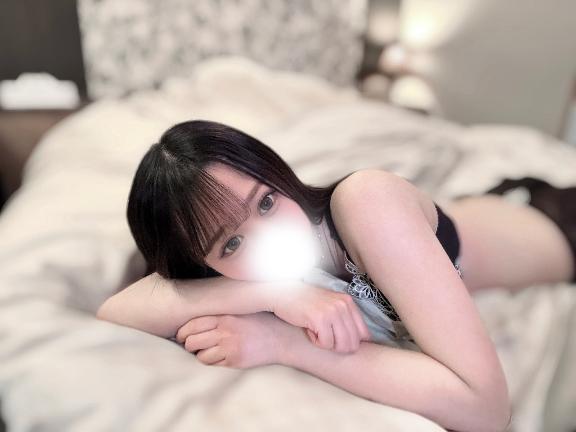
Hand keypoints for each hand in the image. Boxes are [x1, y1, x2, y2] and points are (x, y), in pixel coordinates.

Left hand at [175, 312, 294, 368]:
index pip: (192, 325)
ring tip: (209, 350)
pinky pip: (212, 364)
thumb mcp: (239, 310)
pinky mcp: (234, 360)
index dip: (182, 332)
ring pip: (200, 356)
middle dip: (189, 345)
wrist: (281, 338)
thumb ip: (219, 314)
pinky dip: (212, 361)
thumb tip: (192, 321)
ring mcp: (229, 347)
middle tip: (193, 345)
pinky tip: (221, 355)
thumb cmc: (259, 322)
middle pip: (191, 342)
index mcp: (224, 315)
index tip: (182, 335)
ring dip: (201, 354)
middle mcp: (225, 331)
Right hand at [269, 282, 371, 352]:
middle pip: (353, 343)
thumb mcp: (330, 306)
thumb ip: (345, 319)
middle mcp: (343, 305)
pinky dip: (316, 342)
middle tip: (324, 337)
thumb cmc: (304, 303)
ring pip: (342, 345)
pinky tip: (308, 329)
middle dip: (338, 347)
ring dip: (328, 345)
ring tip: (317, 332)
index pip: (364, 334)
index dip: (350, 342)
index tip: (337, 339)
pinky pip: (326, 344)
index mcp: (348, 302)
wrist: (282, 295)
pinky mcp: (320, 319)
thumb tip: (363, 341)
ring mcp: (332, 311)